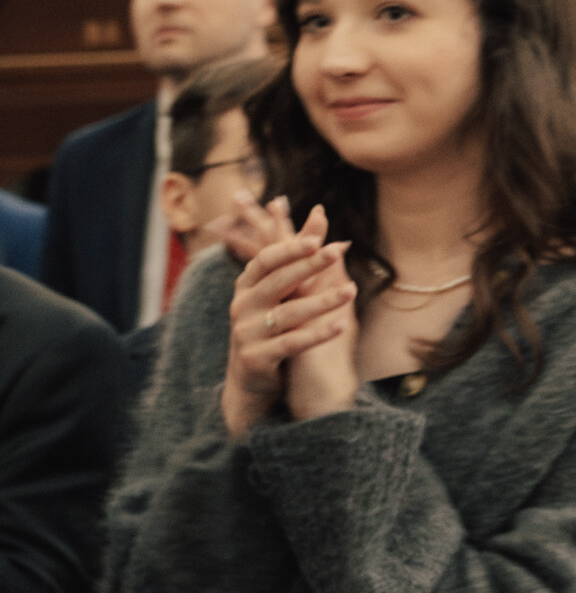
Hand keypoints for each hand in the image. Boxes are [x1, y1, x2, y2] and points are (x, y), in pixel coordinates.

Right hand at [222, 201, 354, 439]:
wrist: (249, 379)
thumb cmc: (270, 326)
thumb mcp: (281, 289)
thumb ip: (300, 253)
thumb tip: (321, 212)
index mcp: (246, 287)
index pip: (264, 261)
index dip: (289, 249)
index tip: (317, 239)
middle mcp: (242, 307)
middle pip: (276, 282)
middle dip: (307, 266)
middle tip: (337, 252)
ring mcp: (246, 333)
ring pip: (287, 314)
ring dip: (321, 301)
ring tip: (351, 290)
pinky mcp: (256, 359)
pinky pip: (291, 344)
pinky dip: (317, 334)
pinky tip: (340, 325)